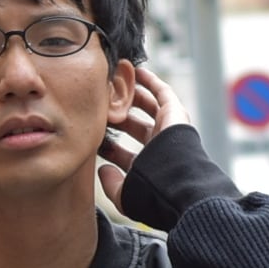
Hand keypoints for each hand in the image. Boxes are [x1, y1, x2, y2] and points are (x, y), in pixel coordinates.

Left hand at [98, 64, 189, 216]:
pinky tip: (134, 71)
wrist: (177, 184)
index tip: (91, 137)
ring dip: (130, 96)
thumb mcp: (125, 195)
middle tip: (98, 108)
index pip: (125, 155)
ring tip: (113, 84)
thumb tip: (102, 169)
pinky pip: (161, 91)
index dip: (108, 147)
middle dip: (116, 118)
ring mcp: (167, 129)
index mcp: (147, 169)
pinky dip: (149, 81)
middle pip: (134, 127)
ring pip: (146, 108)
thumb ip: (111, 184)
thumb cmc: (151, 194)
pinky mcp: (175, 113)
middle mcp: (157, 148)